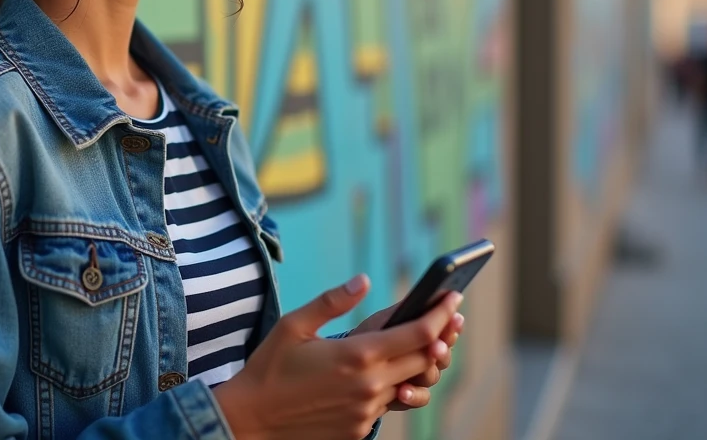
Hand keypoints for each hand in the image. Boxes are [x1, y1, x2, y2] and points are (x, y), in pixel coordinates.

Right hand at [213, 274, 462, 439]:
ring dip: (422, 365)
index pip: (418, 333)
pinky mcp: (360, 429)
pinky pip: (389, 405)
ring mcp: (367, 411)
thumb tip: (364, 281)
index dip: (441, 313)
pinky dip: (394, 386)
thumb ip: (332, 301)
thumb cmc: (269, 368)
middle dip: (442, 335)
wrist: (252, 419)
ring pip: (412, 385)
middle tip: (450, 318)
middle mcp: (370, 386)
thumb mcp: (294, 325)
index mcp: (357, 355)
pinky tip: (387, 373)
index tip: (453, 297)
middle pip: (426, 359)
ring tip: (425, 347)